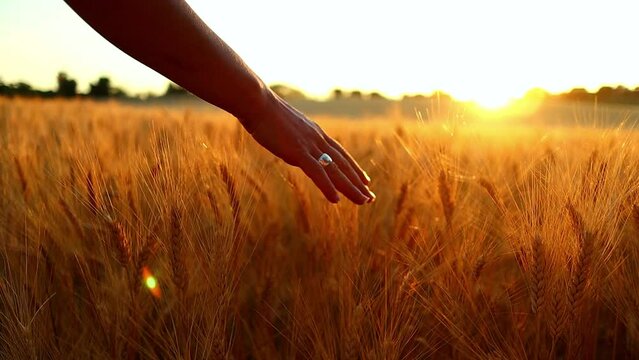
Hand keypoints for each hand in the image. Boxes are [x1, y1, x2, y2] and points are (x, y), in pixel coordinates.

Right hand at [240, 91, 374, 204]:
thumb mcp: (285, 125)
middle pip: (343, 164)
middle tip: (371, 196)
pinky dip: (328, 187)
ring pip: (335, 171)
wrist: (257, 102)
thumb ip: (294, 135)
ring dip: (351, 187)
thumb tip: (292, 141)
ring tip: (364, 201)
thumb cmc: (264, 111)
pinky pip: (316, 173)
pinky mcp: (297, 152)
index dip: (353, 167)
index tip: (365, 179)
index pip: (340, 153)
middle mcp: (317, 139)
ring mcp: (309, 146)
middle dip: (358, 182)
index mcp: (315, 133)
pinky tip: (336, 200)